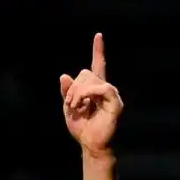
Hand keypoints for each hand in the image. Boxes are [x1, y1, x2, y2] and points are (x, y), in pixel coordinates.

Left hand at [59, 34, 123, 157]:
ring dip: (78, 92)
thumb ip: (67, 92)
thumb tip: (64, 76)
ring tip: (75, 107)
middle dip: (73, 87)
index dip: (98, 51)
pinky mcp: (115, 102)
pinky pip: (103, 88)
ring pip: (92, 79)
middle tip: (70, 103)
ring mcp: (111, 94)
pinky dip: (89, 93)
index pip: (97, 65)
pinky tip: (84, 103)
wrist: (90, 145)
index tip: (98, 35)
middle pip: (86, 72)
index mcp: (94, 89)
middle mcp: (104, 89)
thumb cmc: (82, 128)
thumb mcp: (68, 108)